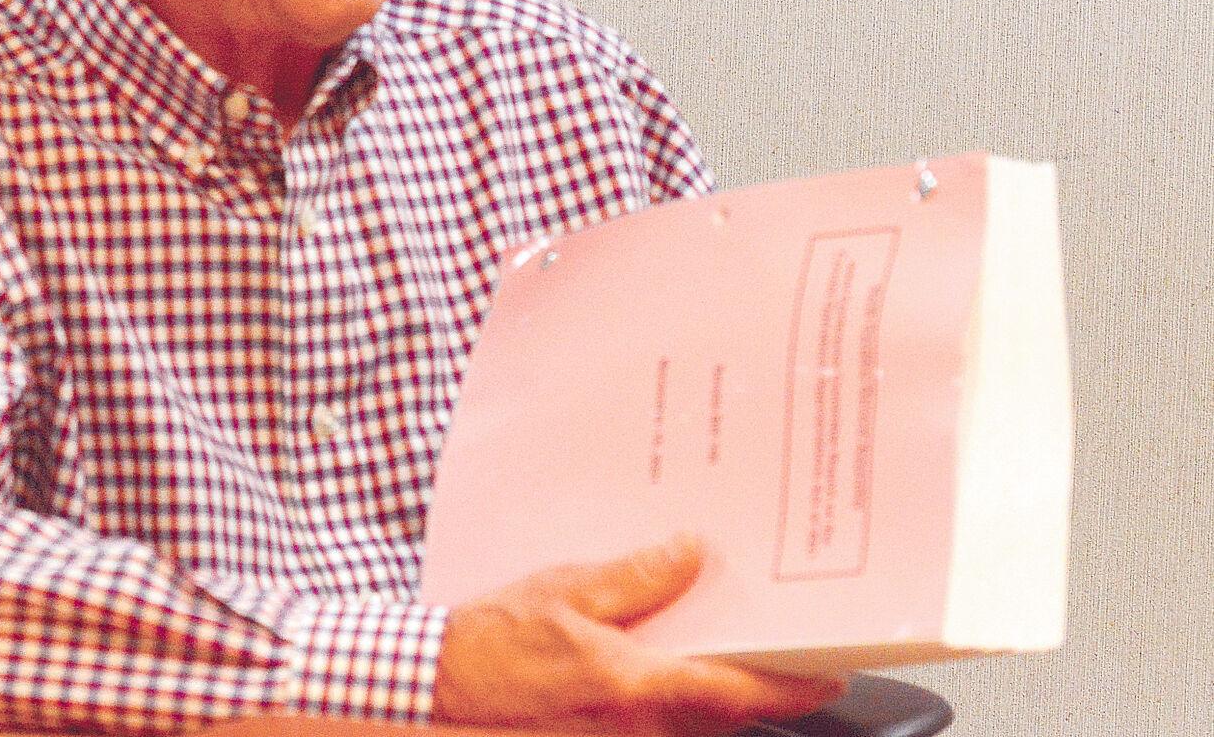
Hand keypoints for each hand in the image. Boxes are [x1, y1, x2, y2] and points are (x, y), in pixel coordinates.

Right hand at [430, 536, 845, 734]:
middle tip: (789, 640)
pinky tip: (671, 650)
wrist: (441, 685)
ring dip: (719, 683)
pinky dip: (681, 689)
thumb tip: (692, 554)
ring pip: (694, 716)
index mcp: (634, 686)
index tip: (831, 672)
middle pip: (723, 709)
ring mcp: (621, 735)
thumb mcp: (565, 590)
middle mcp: (638, 723)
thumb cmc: (496, 641)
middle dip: (759, 680)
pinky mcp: (604, 733)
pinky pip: (661, 717)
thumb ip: (635, 577)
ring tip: (732, 634)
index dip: (790, 687)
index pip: (734, 694)